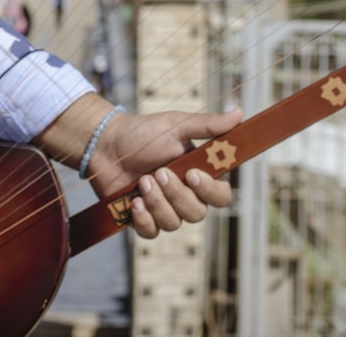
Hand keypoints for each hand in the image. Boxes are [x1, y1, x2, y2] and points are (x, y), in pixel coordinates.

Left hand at [32, 93, 242, 238]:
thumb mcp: (177, 125)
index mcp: (199, 174)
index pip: (221, 195)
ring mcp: (165, 209)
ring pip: (174, 223)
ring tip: (141, 180)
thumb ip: (208, 125)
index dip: (210, 190)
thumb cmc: (144, 133)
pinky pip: (152, 233)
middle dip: (177, 194)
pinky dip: (143, 219)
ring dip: (157, 202)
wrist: (106, 145)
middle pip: (198, 213)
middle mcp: (186, 195)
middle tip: (159, 172)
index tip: (192, 173)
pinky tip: (133, 202)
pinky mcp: (144, 220)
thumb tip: (240, 113)